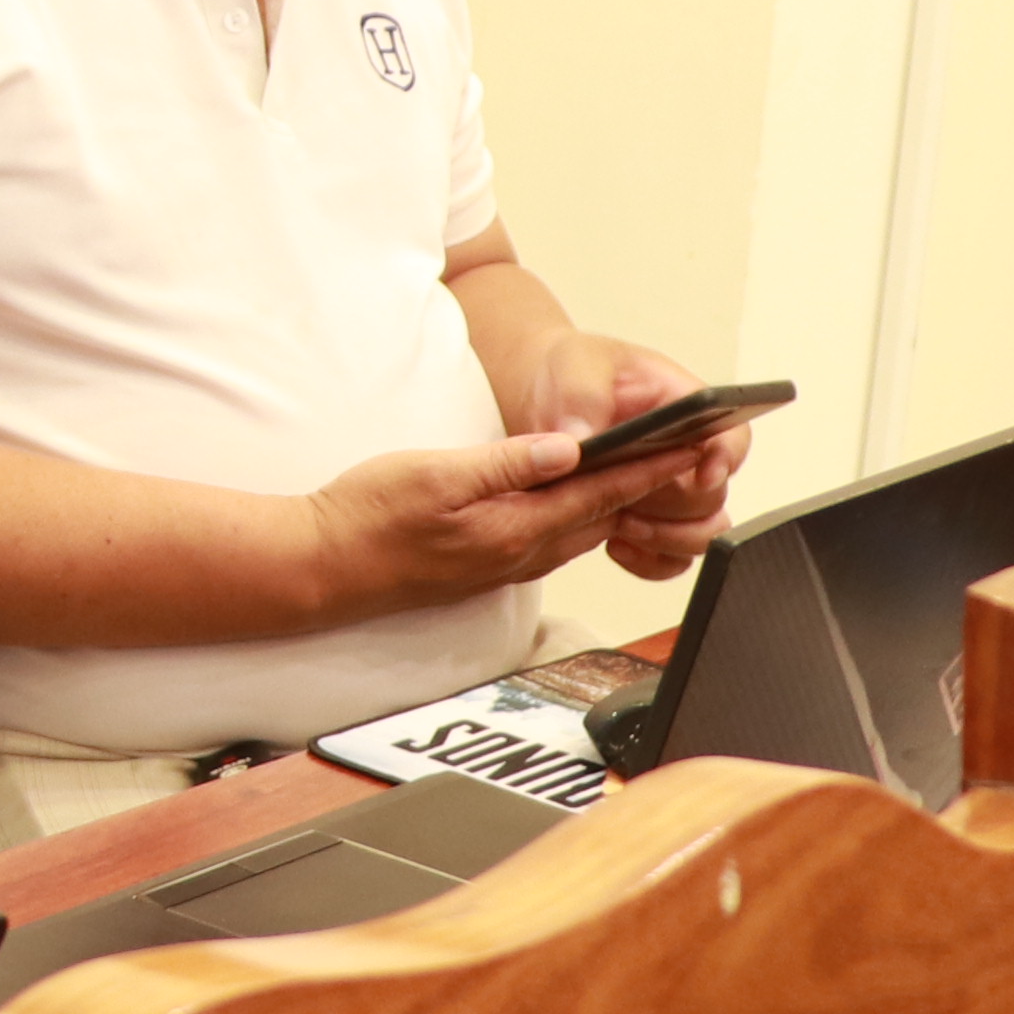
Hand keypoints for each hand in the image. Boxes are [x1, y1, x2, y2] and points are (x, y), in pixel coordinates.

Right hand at [298, 429, 673, 617]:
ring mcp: (504, 565)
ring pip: (582, 531)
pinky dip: (583, 518)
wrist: (322, 567)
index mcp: (514, 526)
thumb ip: (505, 464)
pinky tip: (585, 505)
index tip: (691, 445)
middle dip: (648, 486)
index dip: (650, 467)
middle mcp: (520, 553)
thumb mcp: (434, 475)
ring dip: (619, 504)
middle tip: (689, 453)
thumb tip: (570, 449)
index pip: (601, 492)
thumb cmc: (368, 516)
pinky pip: (556, 542)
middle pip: (603, 516)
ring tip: (652, 474)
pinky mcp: (487, 568)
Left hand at [521, 336, 749, 581]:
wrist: (546, 398)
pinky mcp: (646, 519)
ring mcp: (669, 492)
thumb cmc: (573, 372)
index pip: (733, 437)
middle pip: (713, 497)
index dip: (726, 458)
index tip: (703, 472)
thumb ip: (582, 398)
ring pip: (700, 534)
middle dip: (675, 506)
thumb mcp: (575, 367)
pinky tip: (614, 544)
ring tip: (620, 523)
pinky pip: (669, 558)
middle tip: (632, 499)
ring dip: (665, 538)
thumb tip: (580, 439)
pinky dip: (649, 561)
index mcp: (688, 409)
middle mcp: (688, 455)